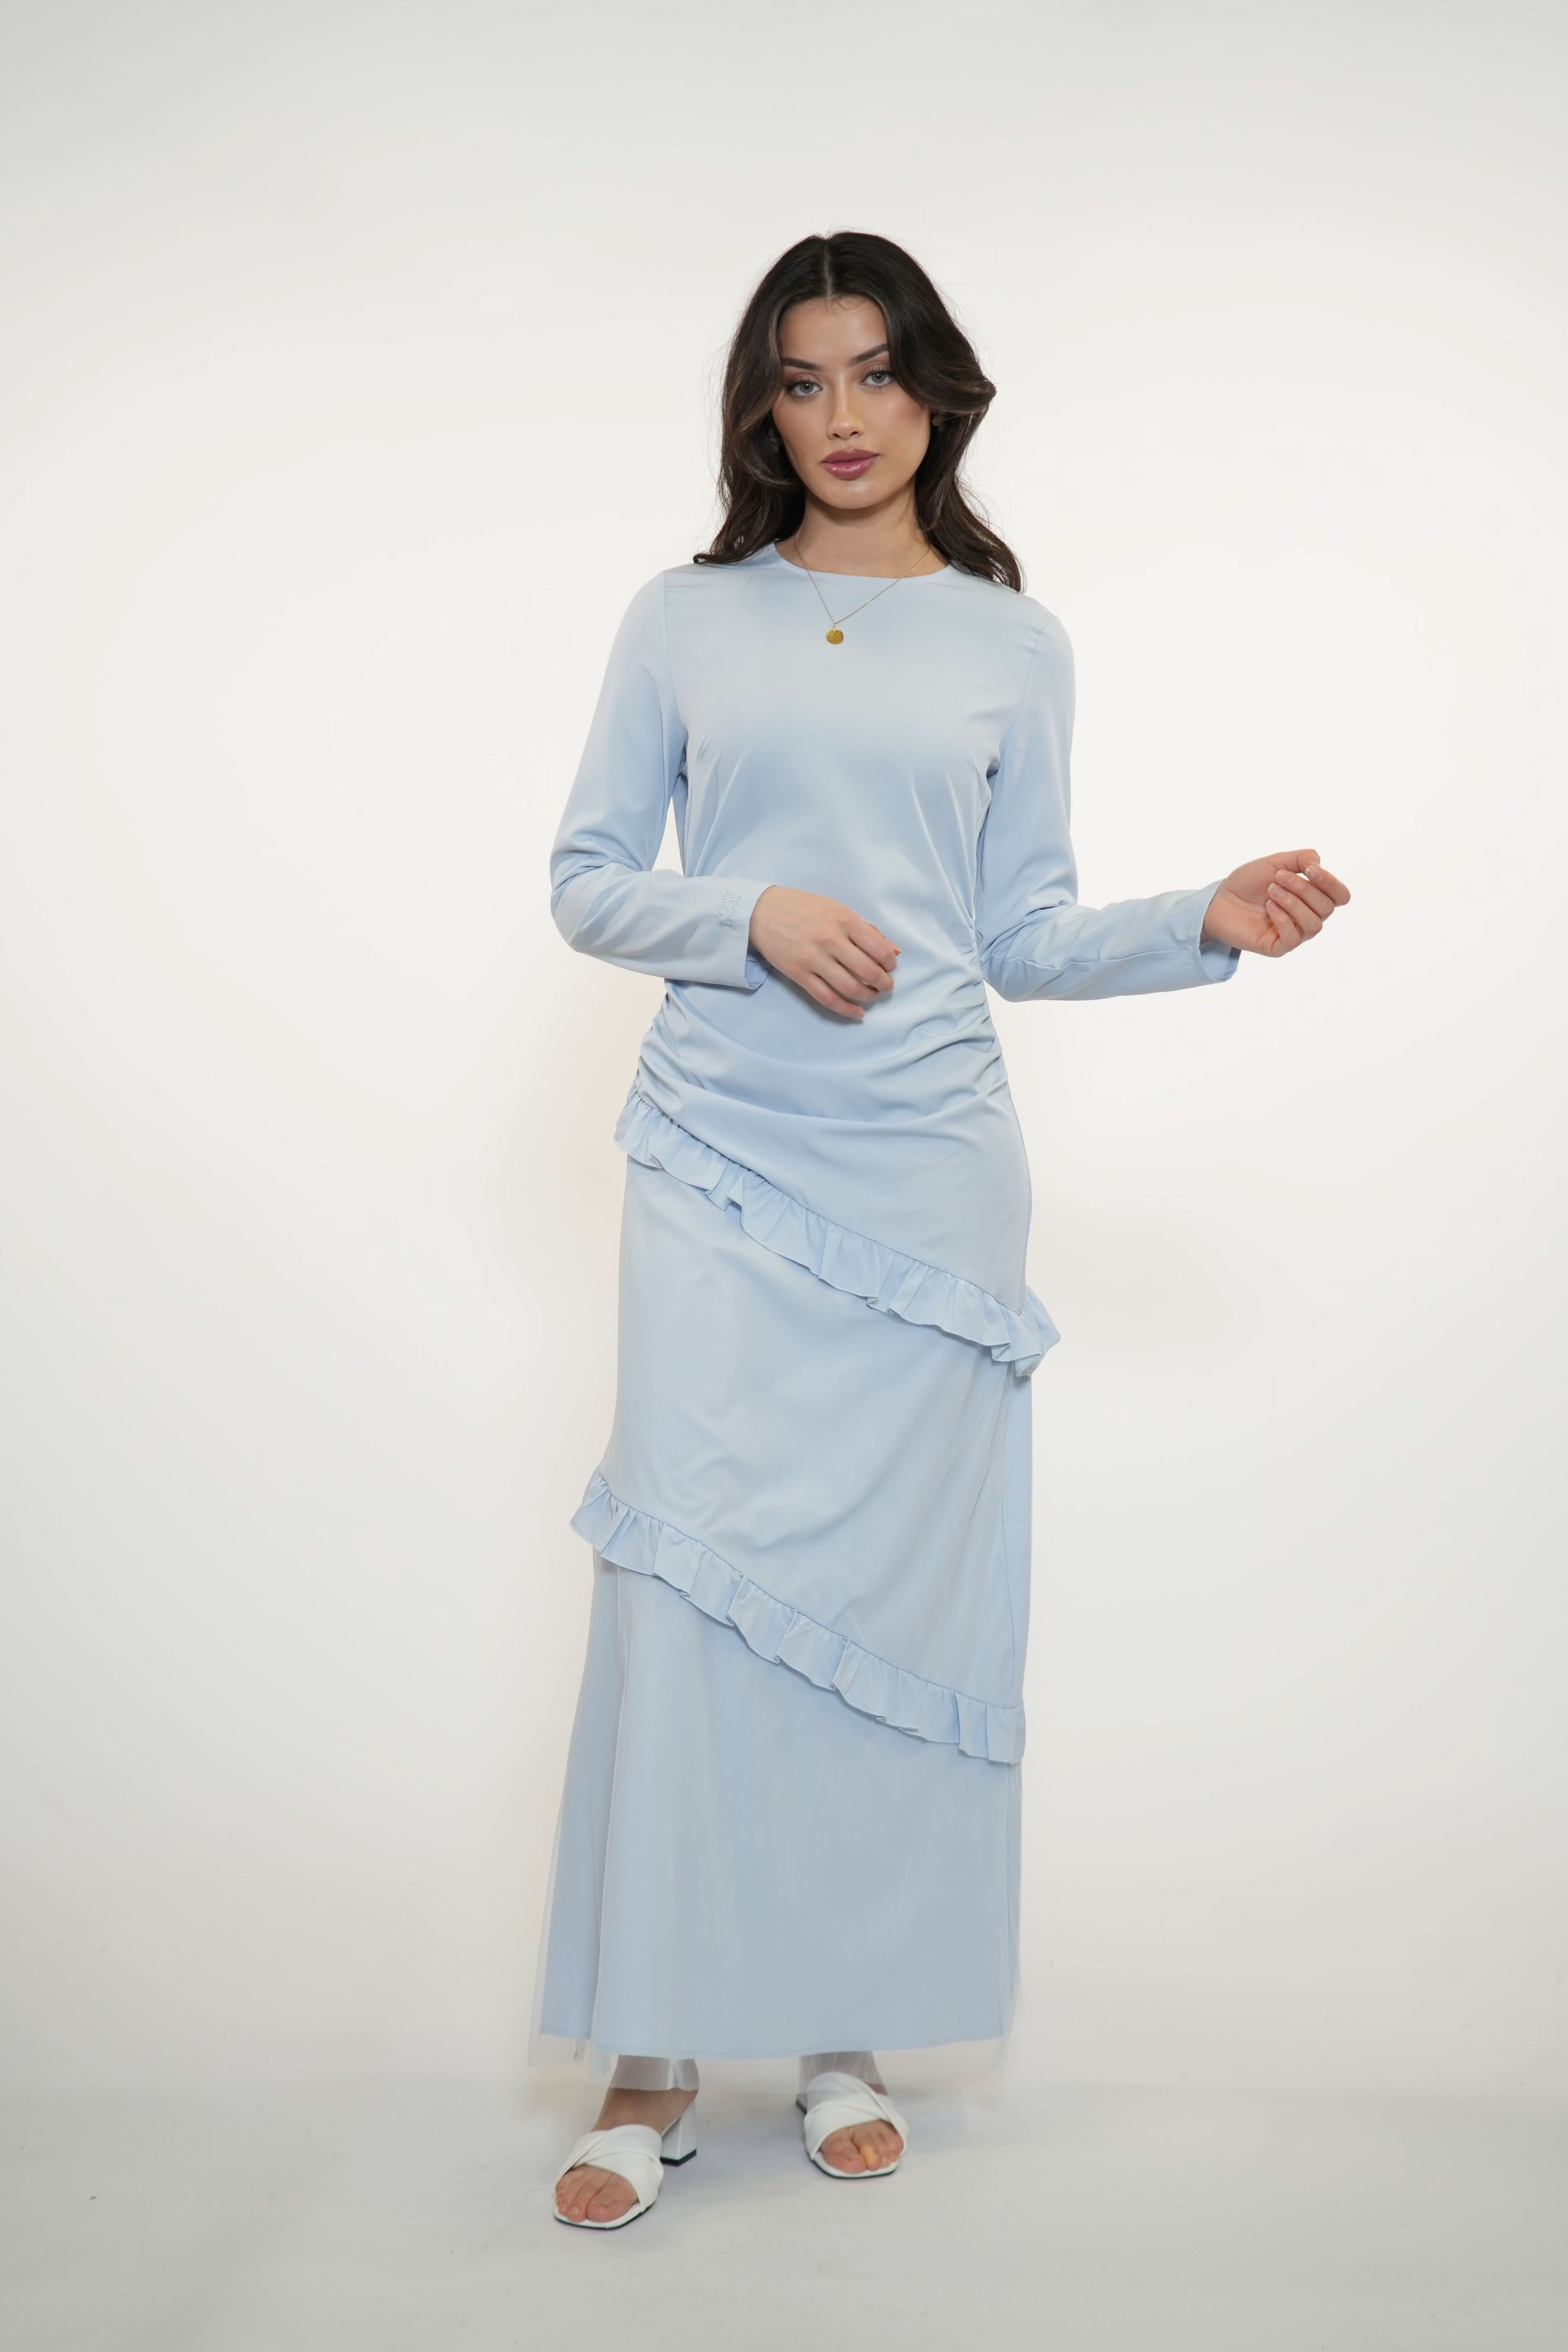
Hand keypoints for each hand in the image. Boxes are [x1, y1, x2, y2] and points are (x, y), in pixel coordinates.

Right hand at [749, 885, 899, 1019]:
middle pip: (868, 972)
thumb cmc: (804, 908)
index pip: (879, 949)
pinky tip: (857, 1012)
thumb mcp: (838, 909)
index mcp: (845, 920)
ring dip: (868, 997)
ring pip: (850, 988)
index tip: (890, 967)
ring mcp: (814, 959)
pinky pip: (827, 998)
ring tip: (872, 996)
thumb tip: (895, 951)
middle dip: (883, 984)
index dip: (890, 964)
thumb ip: (867, 930)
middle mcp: (831, 940)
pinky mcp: (799, 974)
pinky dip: (846, 1009)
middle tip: (885, 986)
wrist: (763, 911)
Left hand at [1201, 849, 1350, 956]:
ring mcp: (1294, 934)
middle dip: (1304, 889)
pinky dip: (1283, 919)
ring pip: (1314, 925)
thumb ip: (1302, 858)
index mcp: (1312, 897)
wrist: (1219, 900)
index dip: (1330, 882)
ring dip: (1294, 903)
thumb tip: (1319, 866)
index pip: (1340, 896)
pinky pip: (1294, 938)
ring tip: (1271, 891)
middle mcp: (1307, 916)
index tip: (1309, 869)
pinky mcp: (1279, 947)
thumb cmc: (1249, 882)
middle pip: (1327, 908)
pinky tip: (1269, 907)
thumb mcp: (1276, 862)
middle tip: (1278, 879)